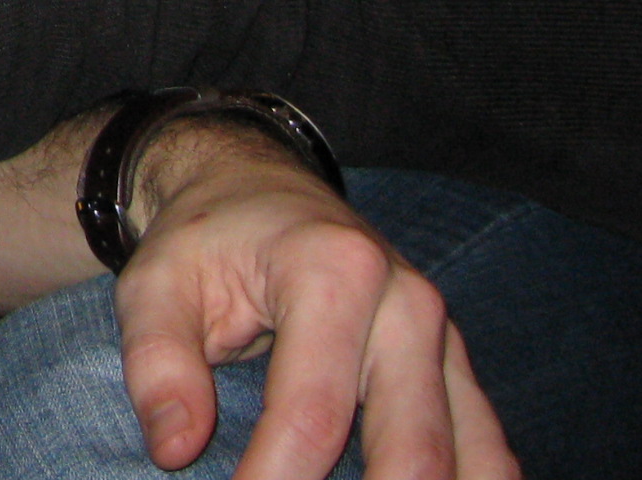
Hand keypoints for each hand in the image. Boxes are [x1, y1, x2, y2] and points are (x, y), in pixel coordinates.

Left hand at [117, 133, 511, 479]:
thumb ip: (158, 363)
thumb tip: (177, 450)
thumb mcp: (154, 283)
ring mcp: (443, 336)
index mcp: (333, 270)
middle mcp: (408, 303)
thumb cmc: (203, 243)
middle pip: (411, 449)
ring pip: (470, 459)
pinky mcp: (456, 366)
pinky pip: (487, 450)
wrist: (256, 189)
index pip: (312, 413)